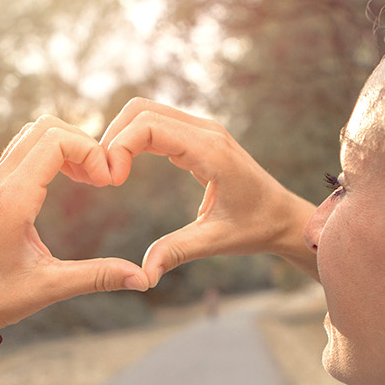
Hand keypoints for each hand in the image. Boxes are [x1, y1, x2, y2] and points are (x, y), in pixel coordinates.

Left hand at [0, 116, 149, 330]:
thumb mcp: (51, 287)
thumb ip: (98, 277)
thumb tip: (142, 279)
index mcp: (12, 200)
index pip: (55, 141)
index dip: (91, 151)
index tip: (108, 182)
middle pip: (45, 127)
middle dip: (82, 143)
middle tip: (102, 178)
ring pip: (33, 134)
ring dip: (67, 145)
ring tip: (90, 178)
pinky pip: (23, 150)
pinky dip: (52, 154)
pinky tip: (70, 180)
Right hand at [101, 98, 316, 286]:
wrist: (283, 217)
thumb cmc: (256, 228)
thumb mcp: (216, 242)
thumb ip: (177, 252)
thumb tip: (143, 275)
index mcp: (210, 151)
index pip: (149, 126)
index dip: (119, 147)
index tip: (110, 181)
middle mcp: (206, 131)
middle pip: (141, 109)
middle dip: (113, 136)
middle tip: (101, 176)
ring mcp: (202, 131)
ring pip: (146, 112)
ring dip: (121, 136)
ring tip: (108, 173)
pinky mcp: (198, 138)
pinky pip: (157, 125)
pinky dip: (133, 139)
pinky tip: (123, 169)